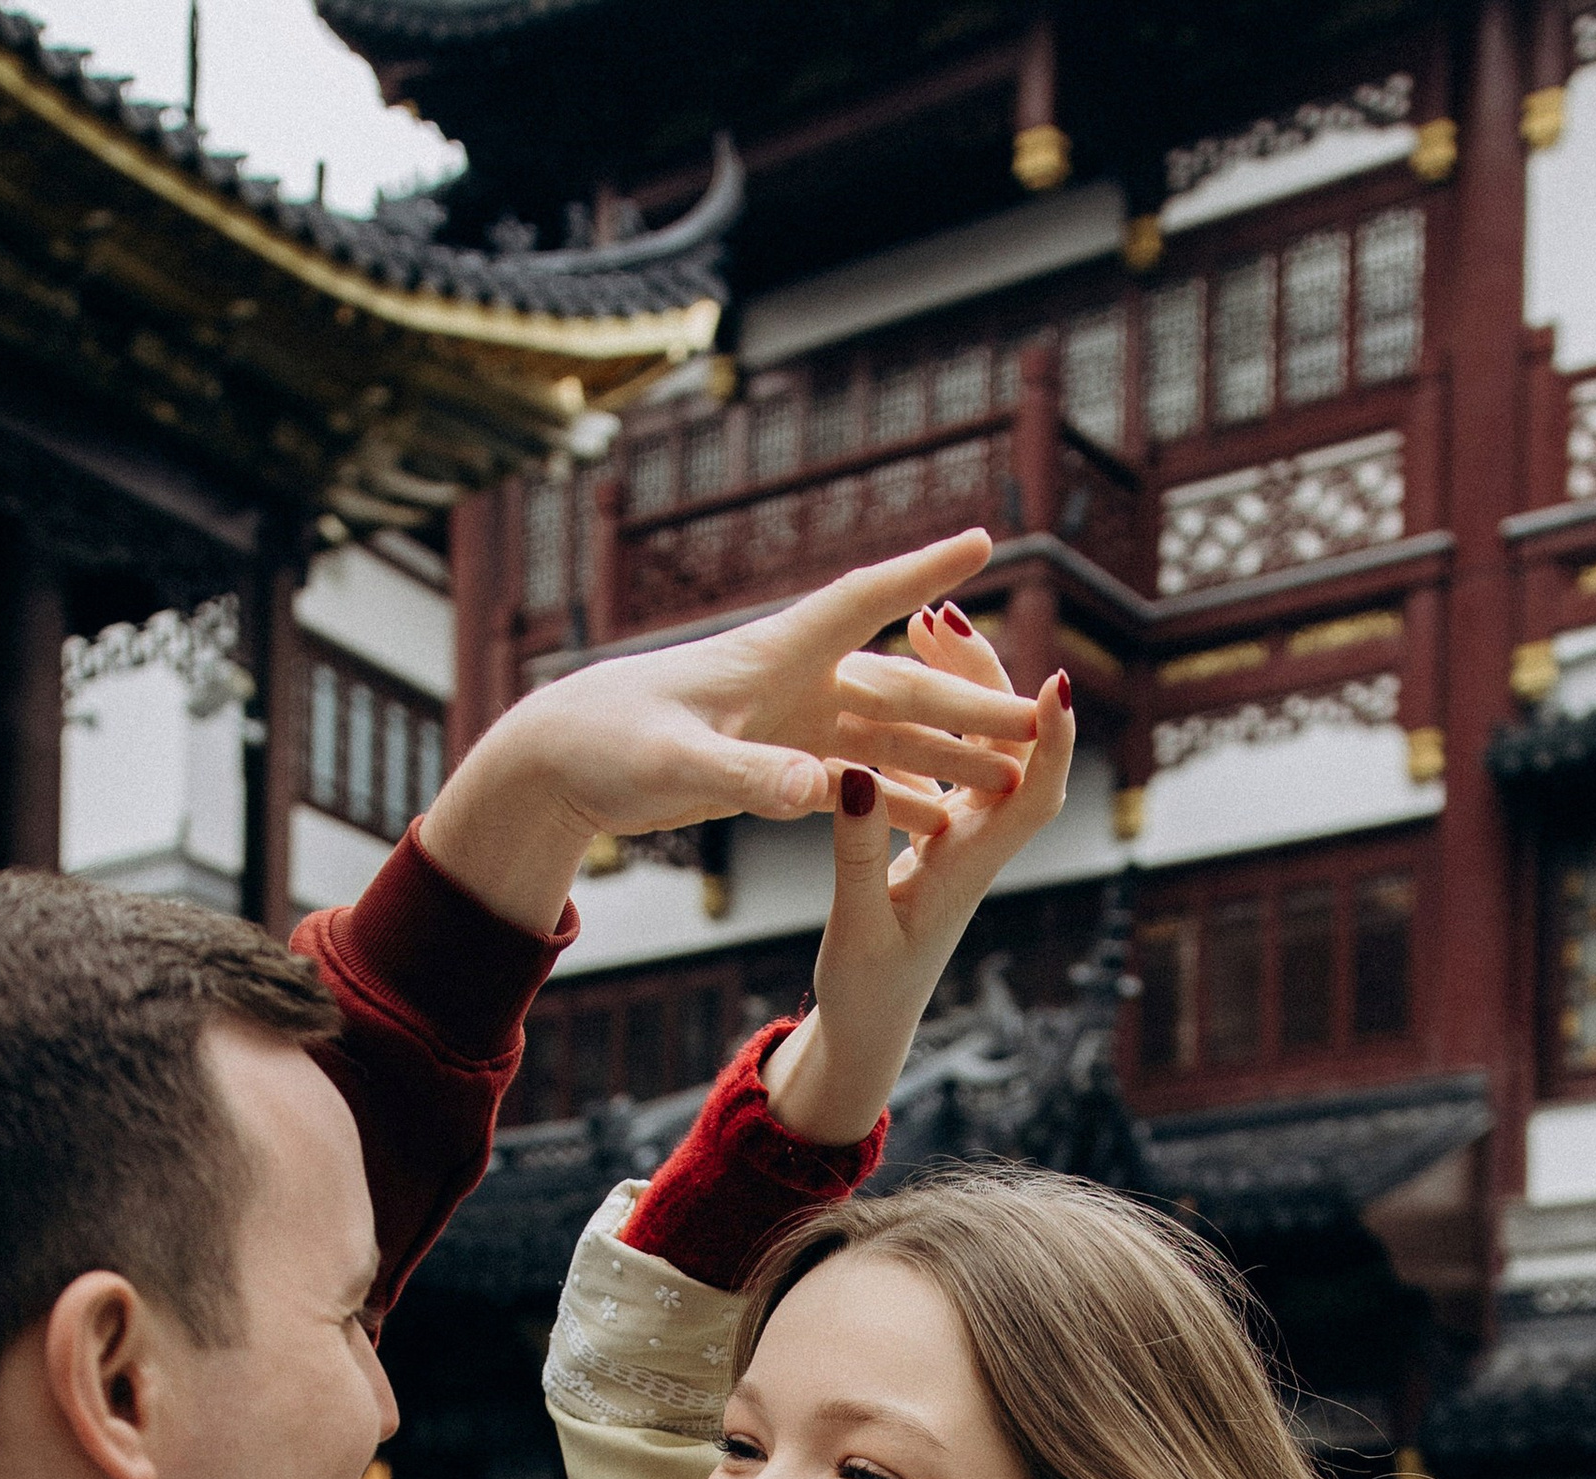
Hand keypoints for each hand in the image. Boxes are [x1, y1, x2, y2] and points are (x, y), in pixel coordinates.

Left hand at [419, 532, 1038, 934]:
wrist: (557, 763)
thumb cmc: (606, 745)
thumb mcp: (679, 767)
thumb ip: (753, 778)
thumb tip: (822, 789)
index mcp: (771, 657)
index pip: (861, 602)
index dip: (921, 571)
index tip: (983, 540)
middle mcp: (789, 680)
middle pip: (896, 688)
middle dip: (969, 703)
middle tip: (1038, 717)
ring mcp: (783, 721)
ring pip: (883, 737)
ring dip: (944, 758)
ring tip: (1008, 782)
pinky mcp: (769, 760)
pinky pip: (850, 776)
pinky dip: (894, 796)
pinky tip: (938, 820)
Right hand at [760, 607, 1076, 1148]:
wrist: (867, 1026)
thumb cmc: (868, 992)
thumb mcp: (856, 926)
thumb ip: (858, 853)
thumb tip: (856, 772)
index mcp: (969, 865)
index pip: (1033, 794)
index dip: (1054, 741)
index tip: (1057, 684)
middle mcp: (973, 840)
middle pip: (1004, 744)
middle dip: (986, 676)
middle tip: (941, 616)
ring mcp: (953, 833)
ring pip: (969, 743)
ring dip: (952, 684)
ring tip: (916, 626)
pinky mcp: (927, 833)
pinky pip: (932, 760)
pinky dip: (917, 716)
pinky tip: (888, 677)